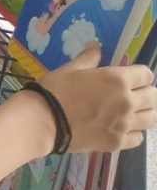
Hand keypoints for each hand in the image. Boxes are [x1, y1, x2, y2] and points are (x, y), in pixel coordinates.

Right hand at [37, 45, 156, 153]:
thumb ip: (88, 59)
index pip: (146, 74)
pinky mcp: (118, 143)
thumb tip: (95, 46)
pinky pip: (139, 138)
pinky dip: (134, 132)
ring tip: (132, 112)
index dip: (139, 74)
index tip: (130, 76)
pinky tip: (122, 128)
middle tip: (132, 94)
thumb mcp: (70, 69)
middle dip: (146, 93)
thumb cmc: (55, 89)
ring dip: (145, 113)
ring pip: (152, 118)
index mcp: (117, 79)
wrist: (44, 120)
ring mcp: (125, 124)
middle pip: (154, 97)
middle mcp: (128, 101)